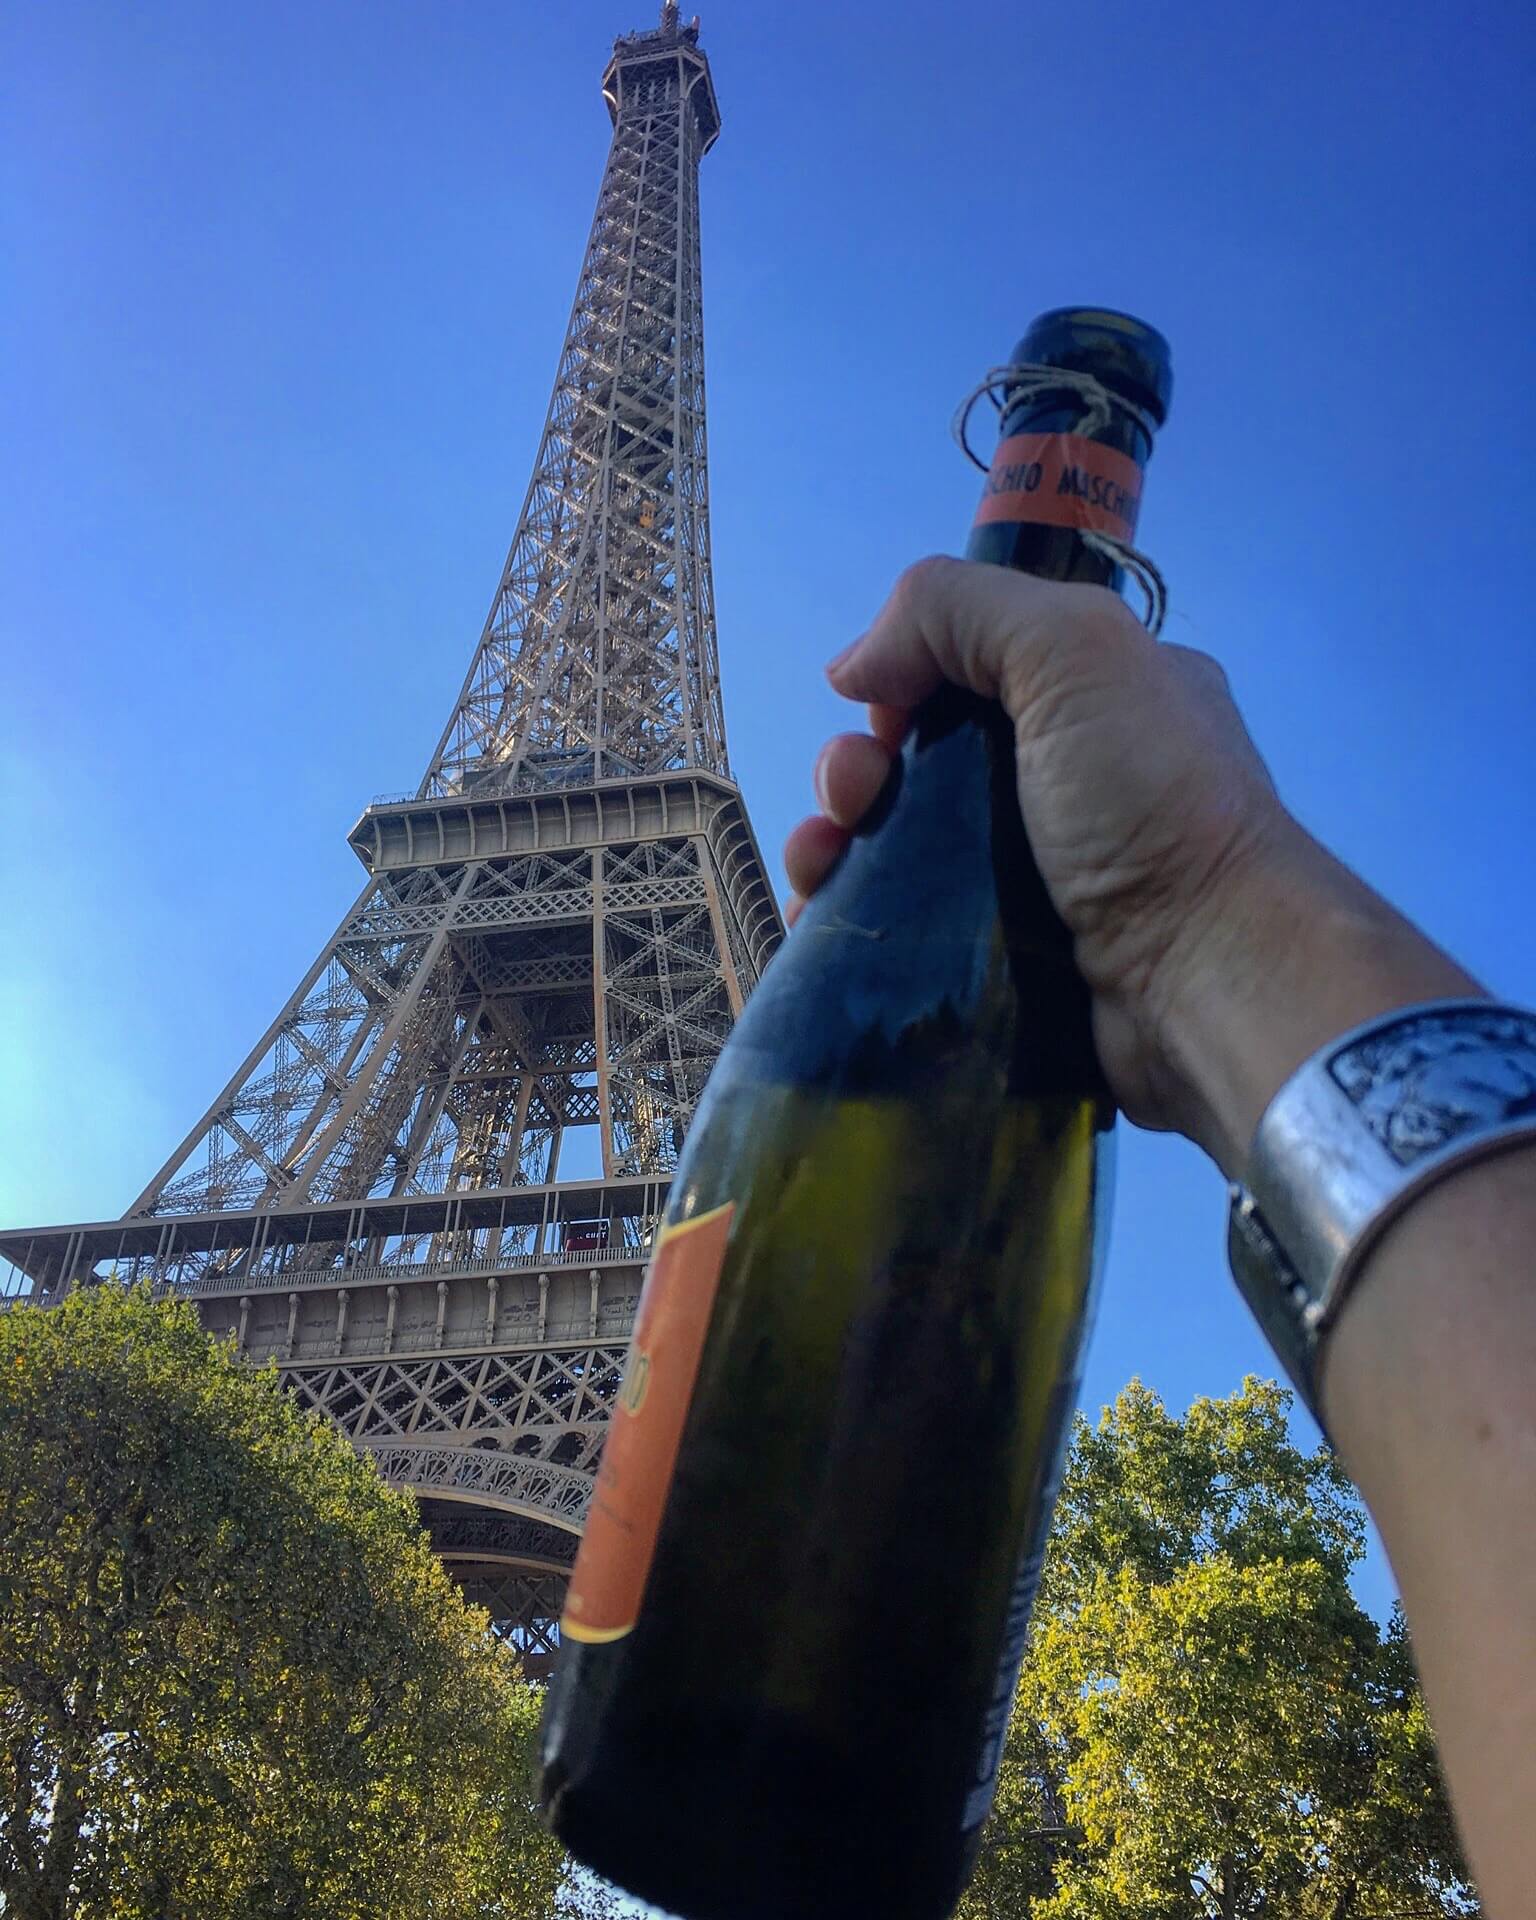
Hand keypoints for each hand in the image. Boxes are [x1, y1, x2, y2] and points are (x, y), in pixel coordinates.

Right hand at [786, 557, 1475, 1168]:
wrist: (1205, 977)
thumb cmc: (1151, 800)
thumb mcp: (1072, 648)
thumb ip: (955, 611)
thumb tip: (850, 666)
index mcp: (1100, 695)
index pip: (972, 666)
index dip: (908, 679)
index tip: (884, 714)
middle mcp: (1071, 781)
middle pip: (922, 758)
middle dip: (859, 765)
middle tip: (854, 796)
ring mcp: (1038, 876)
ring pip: (902, 844)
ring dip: (836, 839)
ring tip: (819, 864)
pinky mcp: (1007, 956)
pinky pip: (906, 925)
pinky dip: (851, 913)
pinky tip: (820, 915)